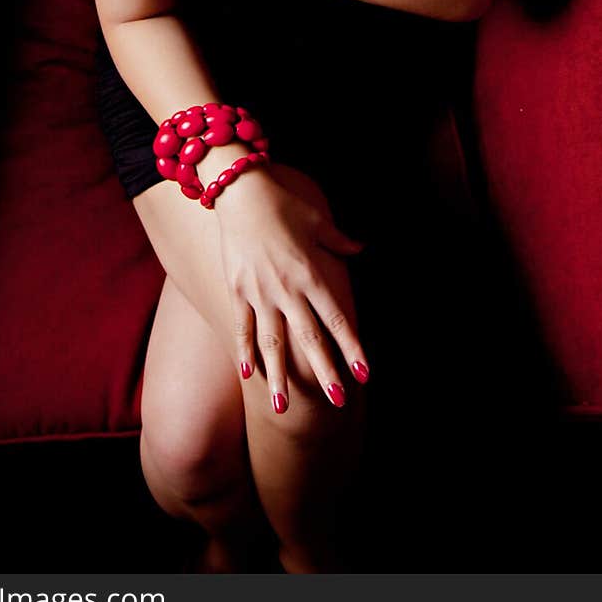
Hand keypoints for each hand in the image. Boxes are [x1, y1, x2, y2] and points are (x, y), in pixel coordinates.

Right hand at [214, 161, 371, 415]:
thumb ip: (339, 241)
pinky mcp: (237, 291)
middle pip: (309, 338)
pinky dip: (245, 351)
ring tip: (283, 408)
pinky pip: (242, 327)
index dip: (351, 347)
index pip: (336, 319)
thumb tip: (361, 247)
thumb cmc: (284, 204)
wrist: (241, 193)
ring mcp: (259, 293)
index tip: (364, 374)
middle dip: (324, 372)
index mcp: (311, 274)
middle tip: (337, 402)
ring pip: (272, 343)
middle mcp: (287, 289)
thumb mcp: (318, 221)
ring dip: (279, 376)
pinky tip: (249, 375)